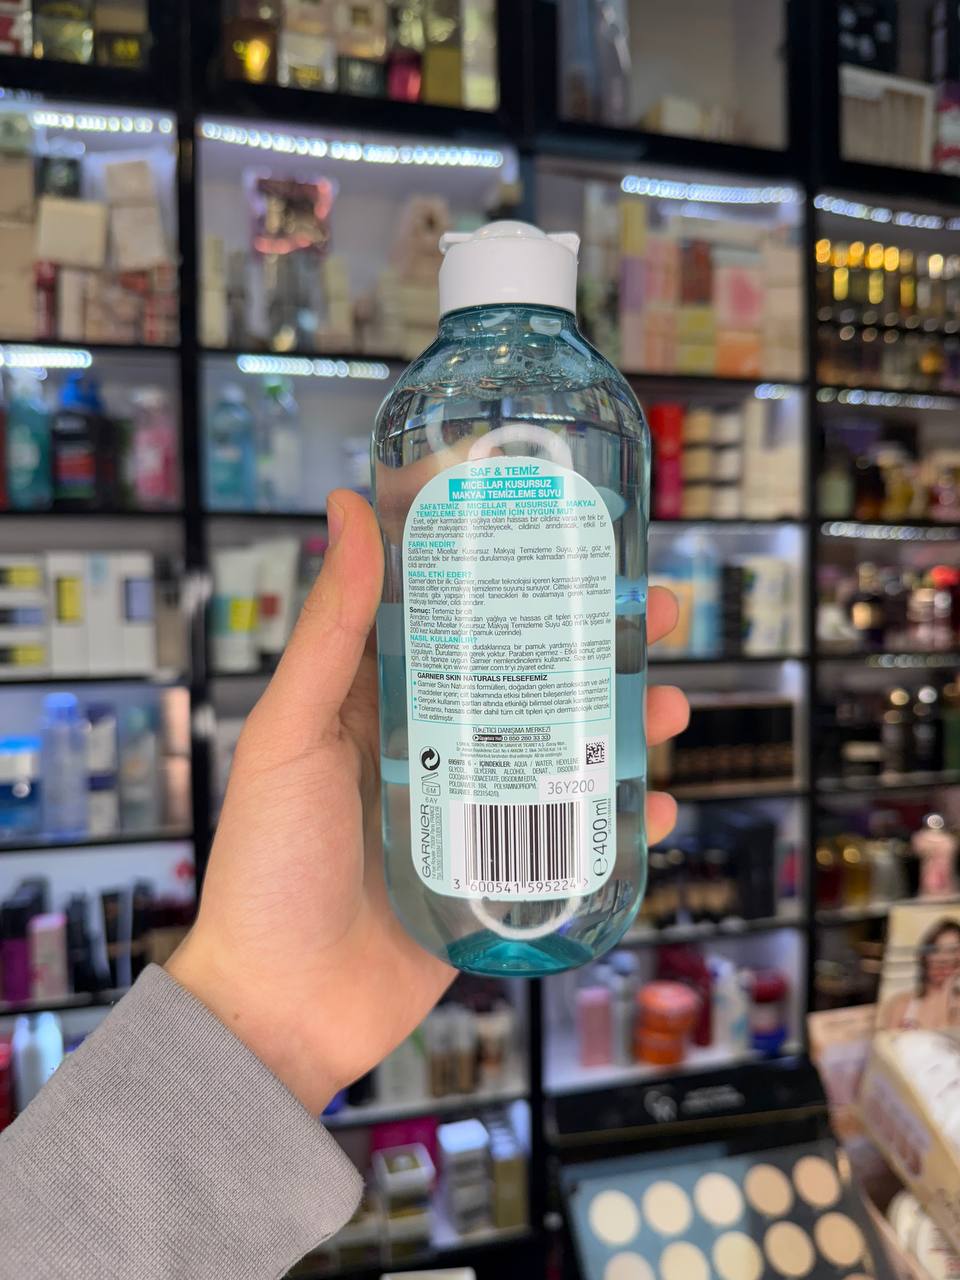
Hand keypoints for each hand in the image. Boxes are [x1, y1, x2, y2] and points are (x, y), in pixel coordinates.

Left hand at [167, 490, 688, 1113]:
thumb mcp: (290, 735)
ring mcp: (472, 808)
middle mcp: (434, 743)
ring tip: (671, 703)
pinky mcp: (500, 873)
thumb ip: (329, 632)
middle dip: (595, 641)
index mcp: (380, 699)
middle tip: (655, 609)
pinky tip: (658, 806)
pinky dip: (620, 820)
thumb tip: (347, 509)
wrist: (280, 1008)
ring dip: (623, 721)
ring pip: (563, 746)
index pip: (455, 614)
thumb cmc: (268, 867)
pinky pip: (572, 835)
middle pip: (528, 675)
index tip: (565, 526)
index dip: (511, 568)